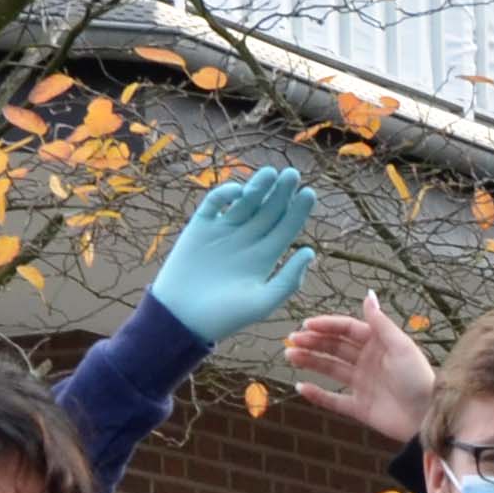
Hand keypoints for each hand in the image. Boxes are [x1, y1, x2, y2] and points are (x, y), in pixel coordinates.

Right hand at [151, 165, 320, 343]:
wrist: (183, 317)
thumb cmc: (225, 316)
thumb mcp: (262, 302)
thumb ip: (287, 280)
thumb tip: (310, 252)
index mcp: (265, 257)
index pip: (286, 228)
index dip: (298, 211)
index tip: (309, 193)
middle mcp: (247, 240)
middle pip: (269, 210)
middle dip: (281, 193)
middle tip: (292, 175)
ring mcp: (224, 231)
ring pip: (245, 203)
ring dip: (258, 188)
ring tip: (270, 174)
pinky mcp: (201, 227)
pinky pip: (215, 204)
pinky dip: (225, 194)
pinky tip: (238, 192)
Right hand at [285, 289, 439, 447]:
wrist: (426, 417)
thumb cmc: (418, 378)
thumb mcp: (401, 346)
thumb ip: (380, 322)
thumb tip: (368, 294)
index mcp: (378, 344)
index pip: (347, 329)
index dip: (327, 325)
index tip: (307, 325)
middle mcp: (367, 362)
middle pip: (335, 347)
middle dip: (313, 342)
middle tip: (292, 340)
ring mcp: (362, 384)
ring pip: (330, 369)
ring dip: (310, 362)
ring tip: (290, 357)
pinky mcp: (359, 408)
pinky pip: (333, 400)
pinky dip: (317, 395)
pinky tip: (300, 386)